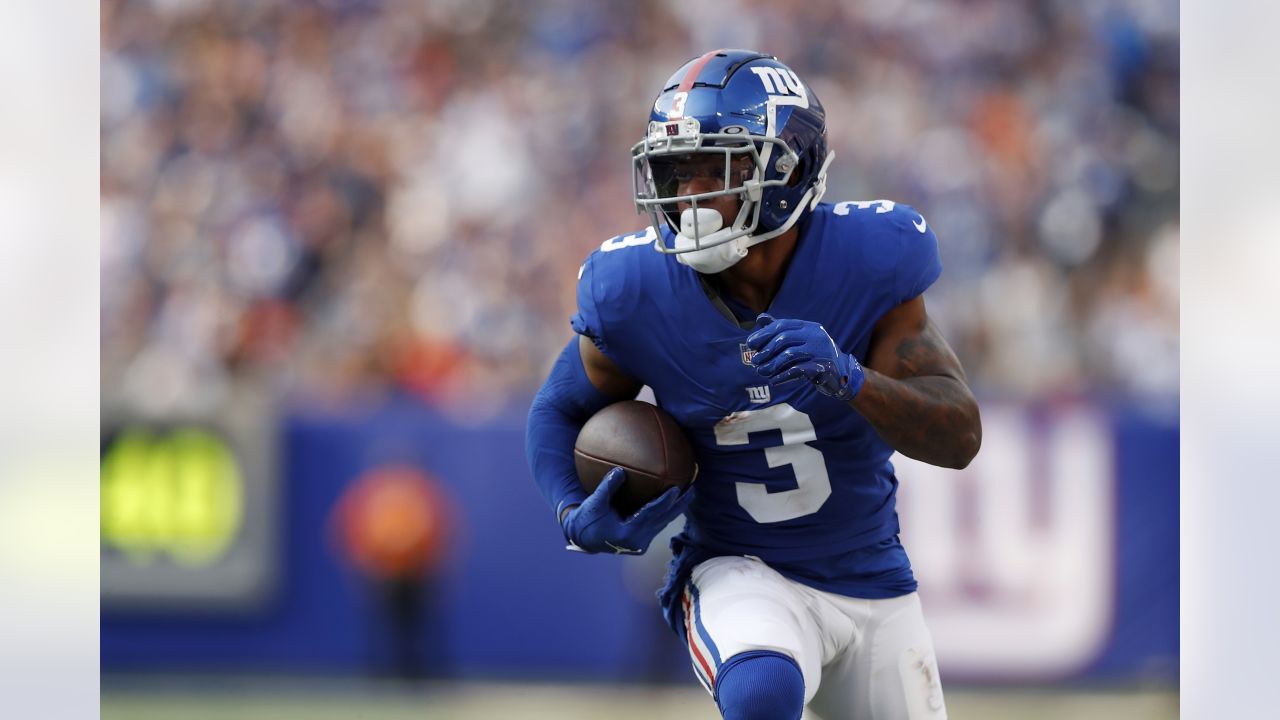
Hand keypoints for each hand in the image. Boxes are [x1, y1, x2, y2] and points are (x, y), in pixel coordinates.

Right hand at [562, 467, 691, 554]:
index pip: (652, 514)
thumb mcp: (594, 503)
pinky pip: (658, 525)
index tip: (677, 488)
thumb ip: (607, 487)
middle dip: (680, 505)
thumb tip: (619, 470)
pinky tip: (673, 501)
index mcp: (628, 533)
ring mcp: (641, 543)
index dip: (665, 501)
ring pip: (663, 523)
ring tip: (688, 493)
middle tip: (693, 488)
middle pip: (664, 520)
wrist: (583, 539)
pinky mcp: (641, 542)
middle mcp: (638, 541)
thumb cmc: (587, 519)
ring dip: (676, 508)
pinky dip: (666, 513)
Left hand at [746, 313, 864, 401]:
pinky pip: (798, 370)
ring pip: (789, 355)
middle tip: (754, 361)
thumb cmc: (815, 355)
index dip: (764, 334)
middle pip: (784, 339)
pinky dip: (783, 376)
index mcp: (808, 326)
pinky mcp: (823, 367)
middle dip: (766, 350)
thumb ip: (781, 330)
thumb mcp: (800, 340)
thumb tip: (760, 318)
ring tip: (761, 372)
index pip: (782, 325)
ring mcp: (820, 351)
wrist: (841, 373)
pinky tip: (773, 381)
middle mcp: (815, 335)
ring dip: (771, 365)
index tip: (750, 343)